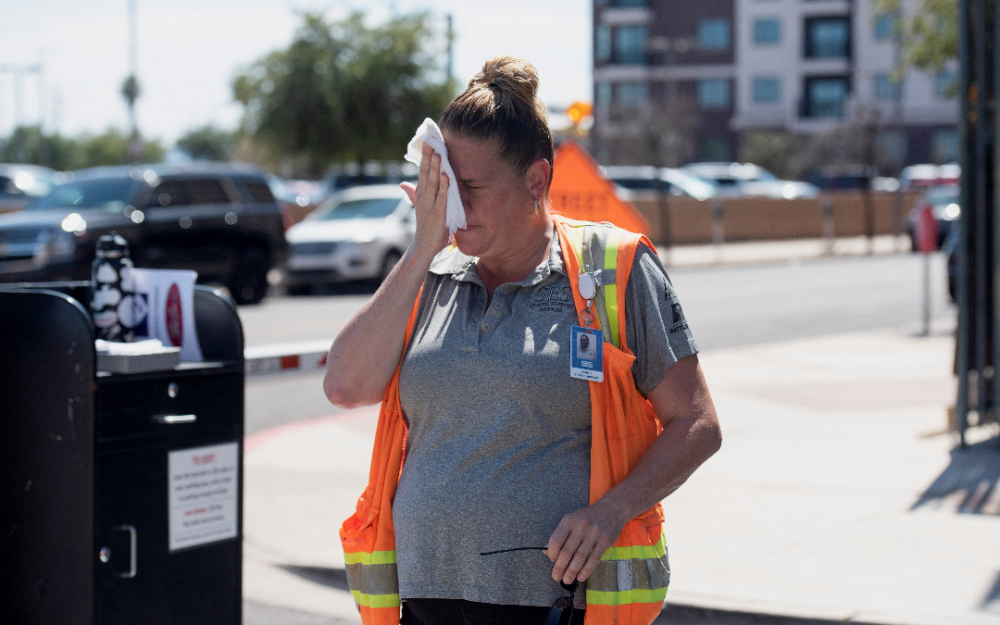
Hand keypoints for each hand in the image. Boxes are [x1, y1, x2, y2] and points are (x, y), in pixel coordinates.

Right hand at [400, 141, 449, 257]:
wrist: (423, 246)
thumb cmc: (425, 227)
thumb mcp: (419, 207)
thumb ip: (412, 194)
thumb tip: (403, 184)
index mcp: (420, 193)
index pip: (422, 170)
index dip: (424, 155)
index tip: (427, 138)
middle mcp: (423, 196)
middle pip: (425, 172)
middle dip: (428, 155)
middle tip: (430, 138)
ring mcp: (430, 205)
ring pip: (432, 182)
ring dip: (435, 167)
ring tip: (438, 153)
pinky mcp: (438, 214)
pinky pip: (441, 197)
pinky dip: (443, 186)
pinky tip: (446, 175)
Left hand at [546, 502, 623, 583]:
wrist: (612, 508)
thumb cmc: (588, 517)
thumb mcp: (572, 520)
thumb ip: (560, 535)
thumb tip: (546, 551)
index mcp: (569, 520)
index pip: (556, 540)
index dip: (552, 553)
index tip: (552, 561)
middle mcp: (581, 526)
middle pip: (567, 551)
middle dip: (560, 567)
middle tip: (556, 577)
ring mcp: (594, 533)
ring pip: (580, 556)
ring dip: (572, 571)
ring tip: (567, 580)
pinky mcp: (605, 540)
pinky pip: (594, 558)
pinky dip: (586, 569)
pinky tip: (581, 577)